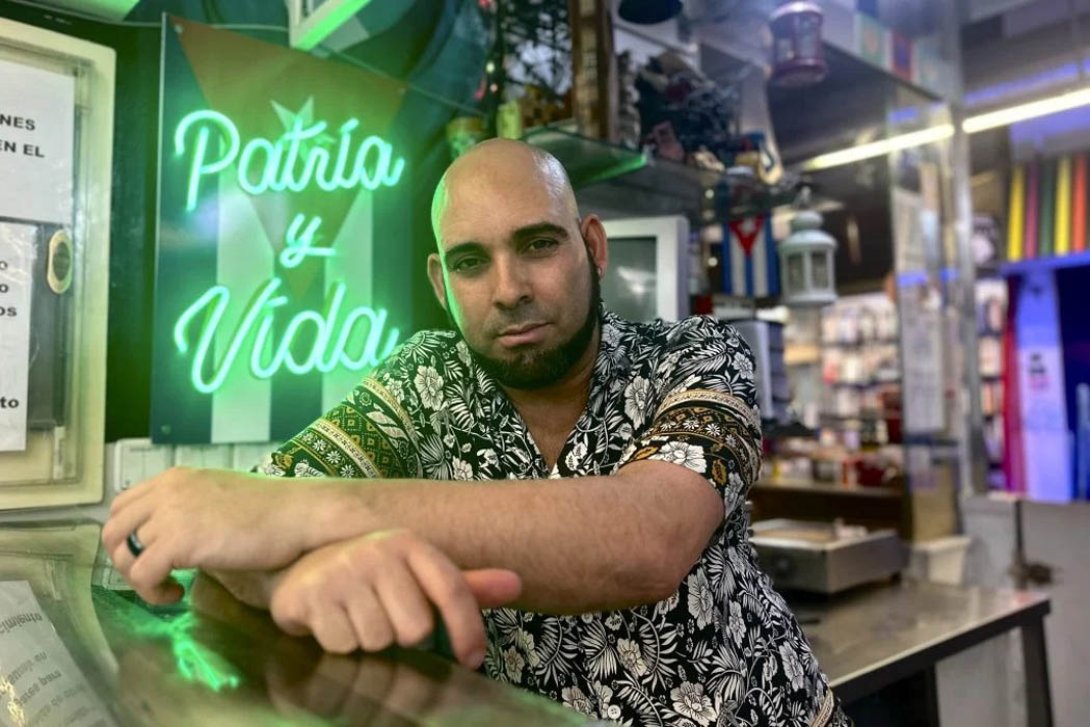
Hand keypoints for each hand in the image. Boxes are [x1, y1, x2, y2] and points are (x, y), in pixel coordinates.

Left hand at [102, 466, 318, 603]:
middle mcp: (166, 491)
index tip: (149, 555)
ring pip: (125, 556)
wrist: (298, 513)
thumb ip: (192, 507)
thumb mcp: (220, 496)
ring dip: (141, 580)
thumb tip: (180, 534)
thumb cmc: (273, 509)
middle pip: (113, 530)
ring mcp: (170, 515)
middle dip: (124, 560)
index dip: (127, 536)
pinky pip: (142, 575)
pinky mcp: (178, 542)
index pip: (123, 505)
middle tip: (153, 577)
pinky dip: (153, 592)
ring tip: (169, 588)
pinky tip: (177, 595)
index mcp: (175, 478)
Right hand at [269, 529, 520, 668]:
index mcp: (411, 544)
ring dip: (370, 641)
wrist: (302, 571)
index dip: (469, 629)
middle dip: (402, 636)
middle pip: (416, 628)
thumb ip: (465, 586)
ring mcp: (343, 569)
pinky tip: (333, 622)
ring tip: (356, 618)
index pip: (453, 589)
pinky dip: (340, 644)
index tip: (474, 660)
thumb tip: (517, 584)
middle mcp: (378, 550)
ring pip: (379, 640)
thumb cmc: (373, 579)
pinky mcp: (311, 594)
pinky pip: (344, 645)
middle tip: (384, 619)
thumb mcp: (418, 578)